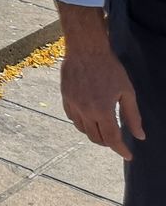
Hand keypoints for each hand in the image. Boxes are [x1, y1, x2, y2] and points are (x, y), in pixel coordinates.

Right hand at [62, 32, 144, 158]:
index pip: (112, 139)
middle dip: (108, 143)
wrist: (86, 50)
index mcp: (103, 110)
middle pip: (96, 137)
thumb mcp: (127, 92)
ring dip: (94, 133)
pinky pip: (72, 117)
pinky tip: (89, 118)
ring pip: (82, 129)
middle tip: (117, 140)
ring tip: (103, 129)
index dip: (121, 150)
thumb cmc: (110, 69)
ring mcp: (73, 104)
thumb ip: (133, 116)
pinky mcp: (65, 97)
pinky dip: (81, 123)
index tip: (128, 155)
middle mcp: (85, 110)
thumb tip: (140, 136)